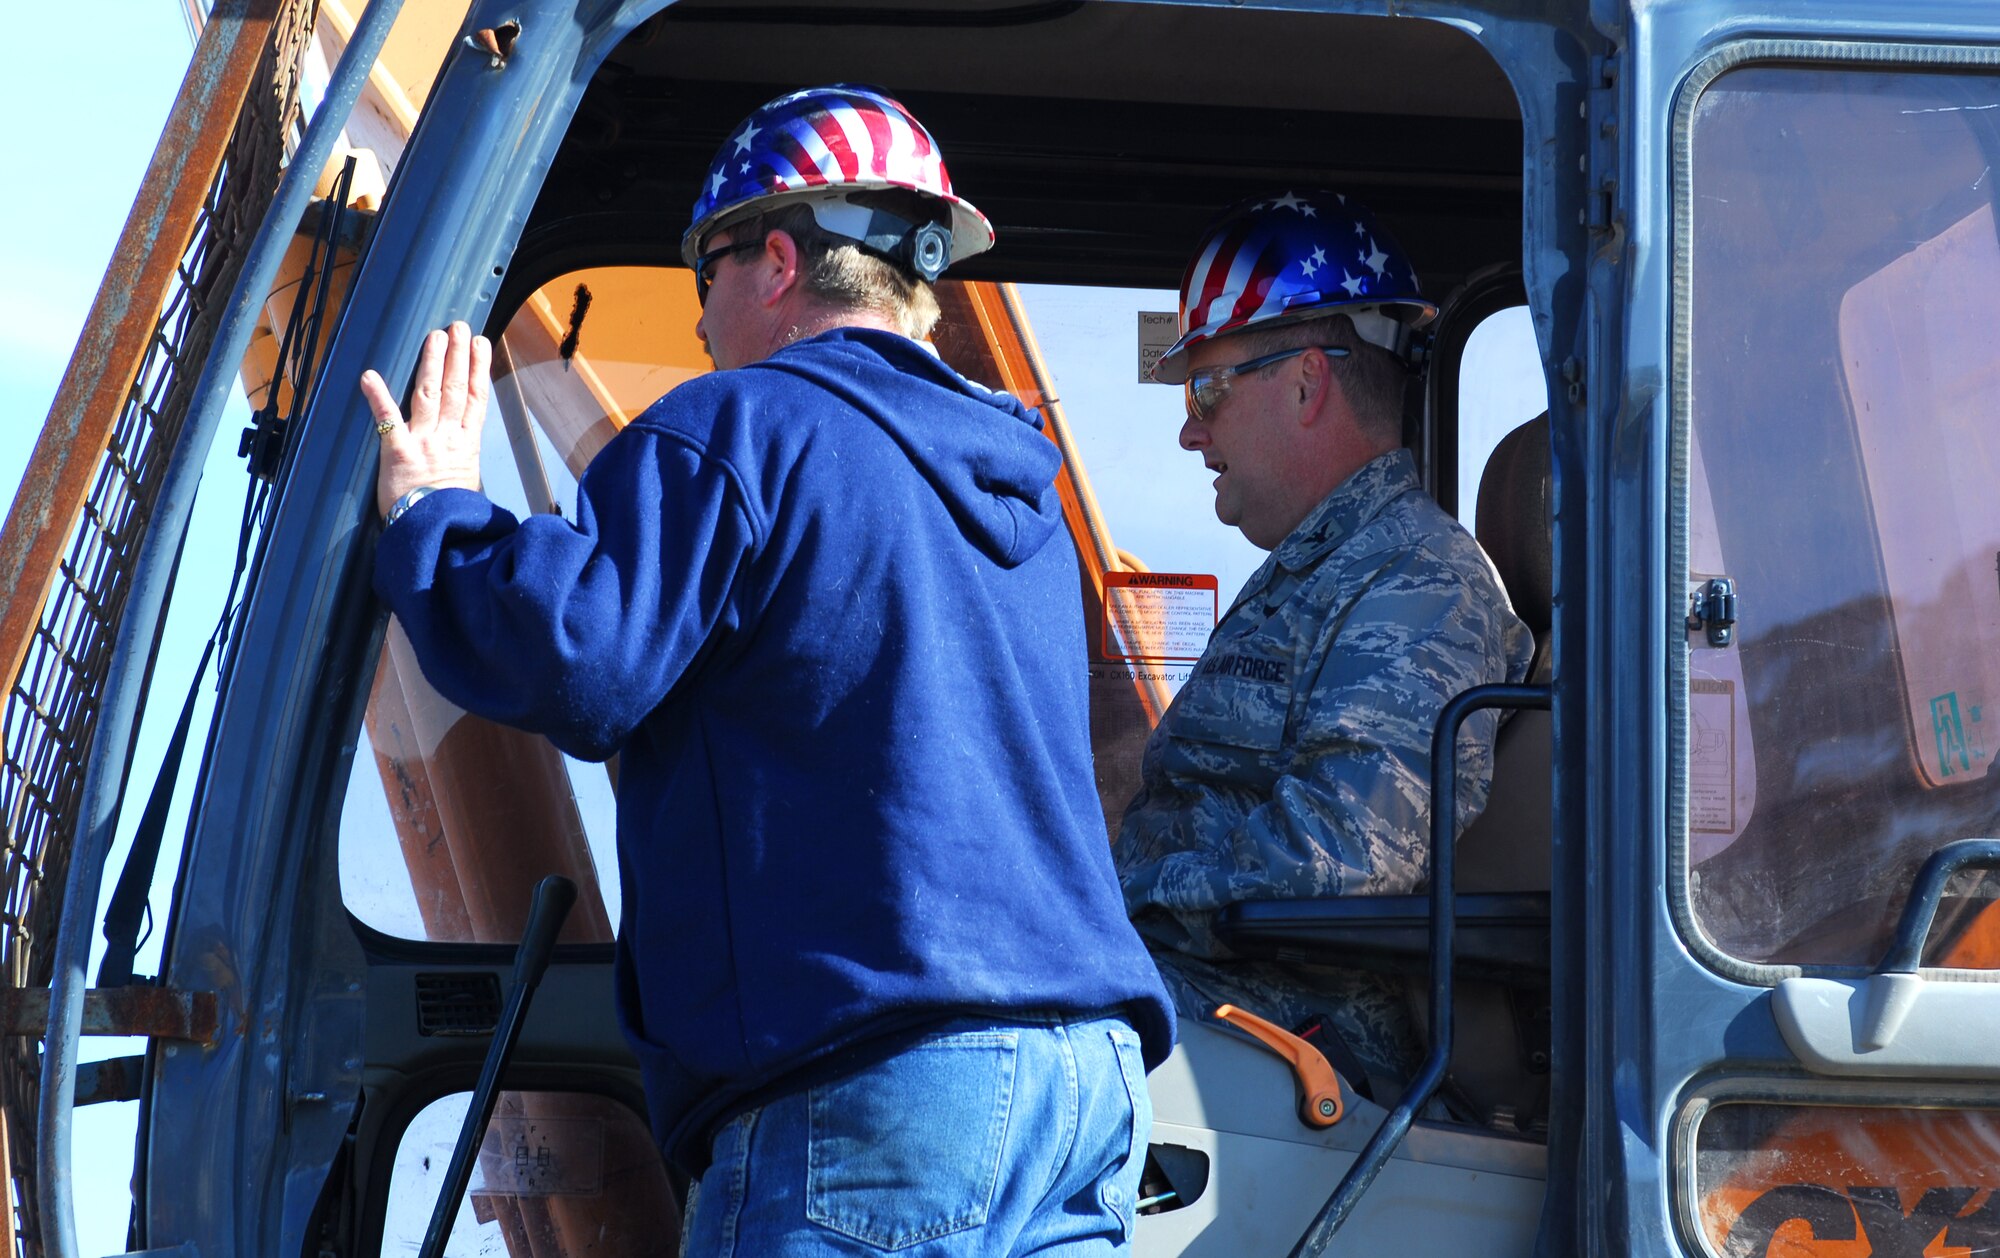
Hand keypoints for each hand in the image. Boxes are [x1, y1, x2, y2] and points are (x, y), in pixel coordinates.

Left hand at [363, 321, 490, 519]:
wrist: (437, 533)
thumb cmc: (452, 513)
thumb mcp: (467, 485)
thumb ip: (463, 462)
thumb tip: (463, 455)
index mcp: (466, 445)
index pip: (475, 399)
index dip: (478, 368)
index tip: (480, 344)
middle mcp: (447, 437)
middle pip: (456, 388)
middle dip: (457, 355)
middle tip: (458, 326)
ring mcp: (423, 442)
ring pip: (430, 394)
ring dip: (432, 363)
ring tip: (435, 336)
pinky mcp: (397, 452)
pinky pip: (387, 420)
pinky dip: (377, 397)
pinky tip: (369, 375)